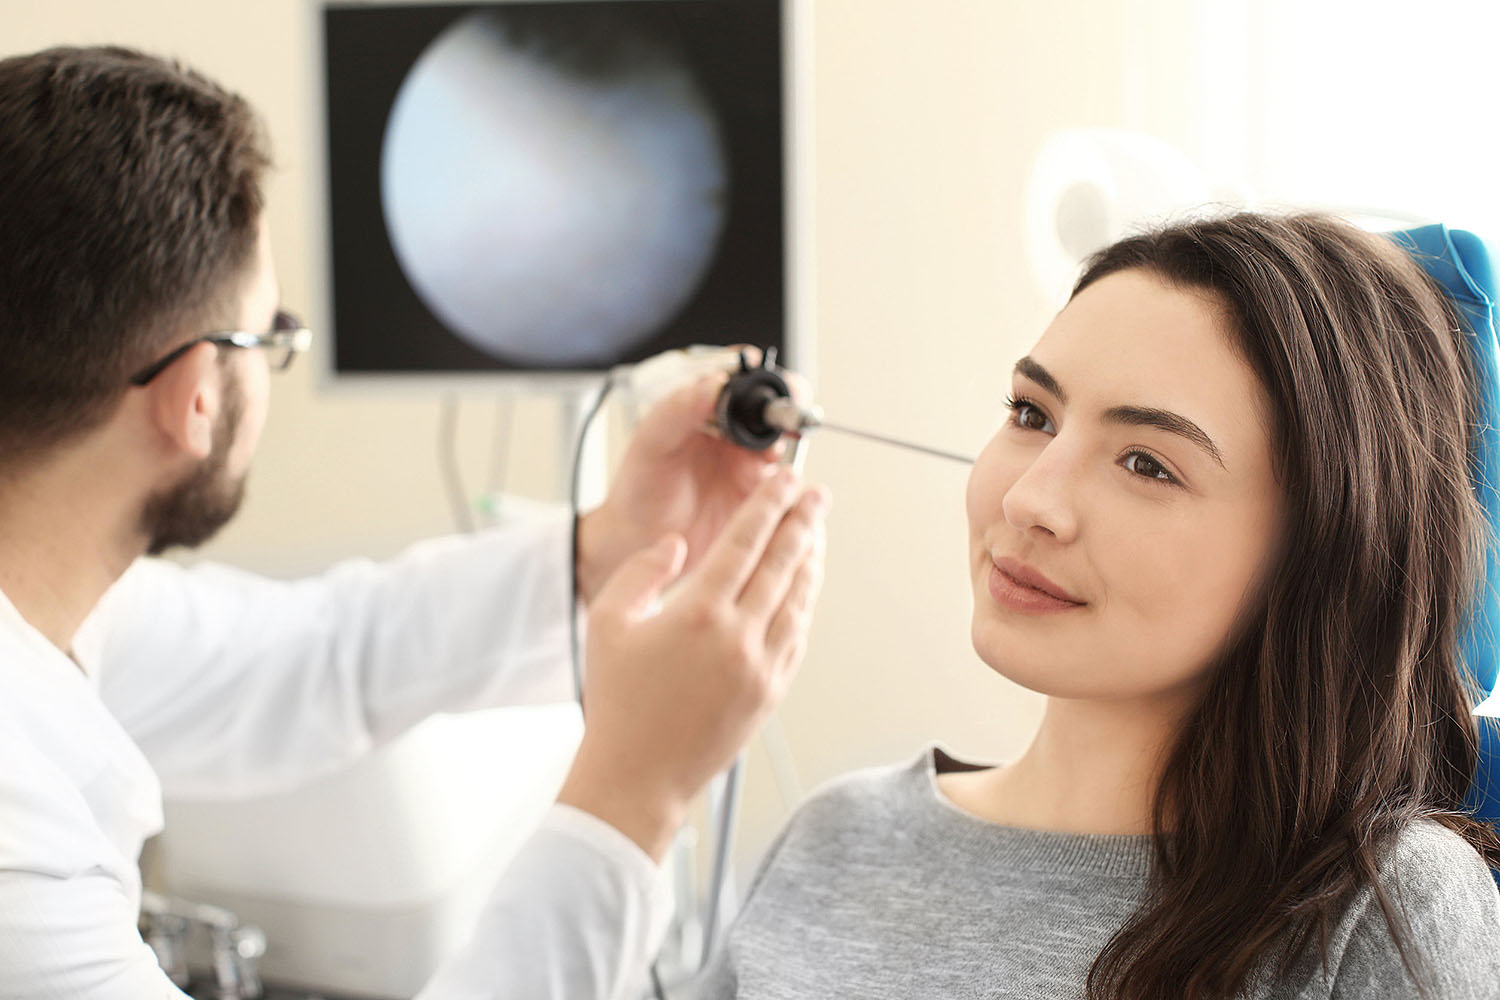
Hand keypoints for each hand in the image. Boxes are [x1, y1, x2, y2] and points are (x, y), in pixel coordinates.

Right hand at [558, 468, 828, 860]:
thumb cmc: (617, 702)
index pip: (745, 542)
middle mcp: (737, 638)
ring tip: (816, 532)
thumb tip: (680, 544)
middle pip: (783, 564)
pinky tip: (804, 587)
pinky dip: (805, 603)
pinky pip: (797, 636)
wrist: (637, 777)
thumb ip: (643, 570)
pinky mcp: (771, 693)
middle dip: (803, 522)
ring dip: (811, 560)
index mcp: (697, 614)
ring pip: (799, 600)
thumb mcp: (608, 622)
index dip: (768, 505)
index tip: (784, 481)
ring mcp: (761, 668)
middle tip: (816, 494)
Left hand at [575, 362, 808, 602]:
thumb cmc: (640, 488)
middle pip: (777, 410)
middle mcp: (735, 434)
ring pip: (787, 447)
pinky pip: (788, 487)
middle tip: (779, 420)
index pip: (747, 379)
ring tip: (766, 459)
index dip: (763, 377)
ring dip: (785, 449)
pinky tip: (774, 490)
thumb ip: (679, 409)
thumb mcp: (651, 442)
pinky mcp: (761, 499)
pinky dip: (791, 485)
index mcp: (709, 409)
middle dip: (785, 411)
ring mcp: (751, 465)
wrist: (638, 539)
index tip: (763, 382)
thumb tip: (714, 382)